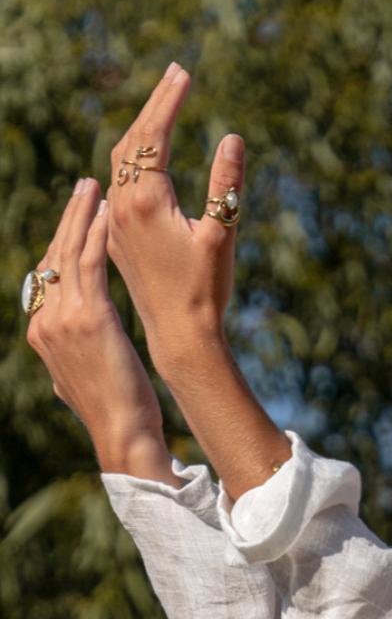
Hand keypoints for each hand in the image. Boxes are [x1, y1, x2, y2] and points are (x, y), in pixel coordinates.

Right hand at [26, 178, 166, 468]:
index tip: (81, 216)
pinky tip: (108, 215)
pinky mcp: (89, 318)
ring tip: (96, 188)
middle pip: (54, 256)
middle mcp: (45, 321)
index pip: (50, 274)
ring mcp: (62, 320)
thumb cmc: (116, 406)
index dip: (65, 241)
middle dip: (69, 218)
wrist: (122, 430)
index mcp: (43, 332)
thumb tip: (80, 338)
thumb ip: (76, 348)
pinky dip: (97, 236)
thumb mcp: (84, 371)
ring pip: (68, 254)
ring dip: (82, 216)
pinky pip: (91, 265)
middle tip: (86, 188)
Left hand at [105, 62, 244, 359]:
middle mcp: (123, 207)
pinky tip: (142, 156)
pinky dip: (132, 157)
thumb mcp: (223, 233)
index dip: (169, 101)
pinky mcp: (118, 237)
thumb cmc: (205, 287)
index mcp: (146, 201)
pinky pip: (118, 183)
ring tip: (162, 104)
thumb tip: (232, 137)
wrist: (178, 333)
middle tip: (175, 74)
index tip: (184, 72)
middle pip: (131, 141)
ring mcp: (116, 223)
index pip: (152, 136)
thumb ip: (227, 184)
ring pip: (119, 162)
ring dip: (140, 129)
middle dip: (153, 104)